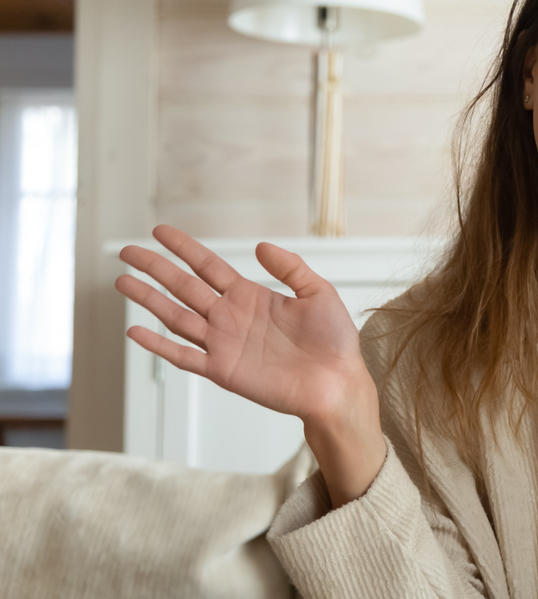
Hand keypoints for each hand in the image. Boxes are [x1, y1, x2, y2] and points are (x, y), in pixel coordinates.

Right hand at [116, 225, 372, 426]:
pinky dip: (159, 345)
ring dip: (149, 299)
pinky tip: (136, 331)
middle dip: (155, 268)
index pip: (208, 267)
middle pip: (184, 287)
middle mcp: (231, 318)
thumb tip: (260, 246)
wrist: (337, 383)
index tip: (160, 231)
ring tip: (122, 281)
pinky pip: (184, 356)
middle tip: (127, 251)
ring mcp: (224, 344)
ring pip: (176, 316)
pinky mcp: (223, 370)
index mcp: (251, 297)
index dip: (184, 249)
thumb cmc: (333, 341)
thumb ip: (290, 268)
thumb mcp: (318, 292)